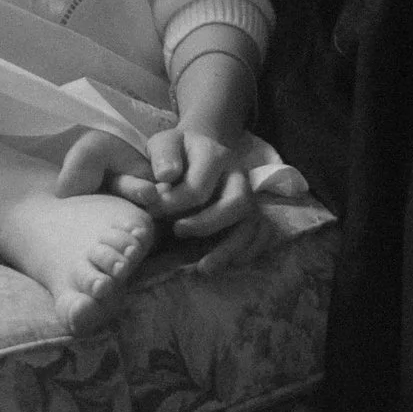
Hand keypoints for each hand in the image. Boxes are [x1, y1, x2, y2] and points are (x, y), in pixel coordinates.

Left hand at [142, 125, 272, 273]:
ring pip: (251, 224)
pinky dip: (246, 252)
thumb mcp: (164, 143)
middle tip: (177, 232)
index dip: (173, 204)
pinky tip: (225, 264)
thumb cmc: (177, 153)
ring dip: (228, 249)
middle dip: (206, 225)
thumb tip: (166, 176)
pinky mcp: (253, 212)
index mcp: (216, 155)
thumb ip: (162, 156)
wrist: (197, 151)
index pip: (199, 187)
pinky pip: (261, 235)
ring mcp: (249, 195)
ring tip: (203, 268)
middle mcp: (239, 175)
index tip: (151, 213)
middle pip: (237, 204)